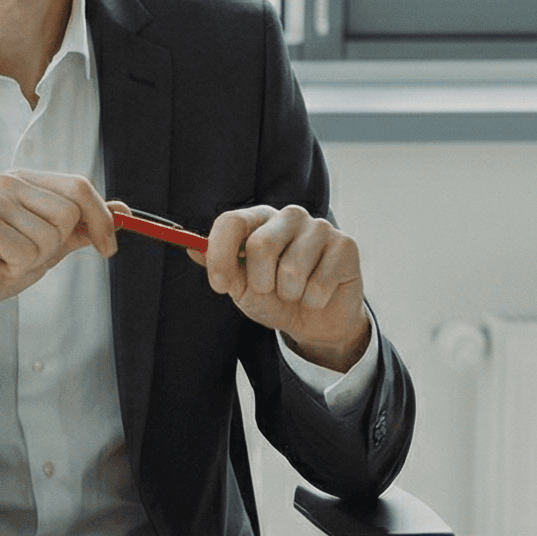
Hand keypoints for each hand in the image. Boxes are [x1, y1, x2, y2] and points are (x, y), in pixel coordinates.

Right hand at [0, 170, 114, 365]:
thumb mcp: (45, 247)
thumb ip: (79, 229)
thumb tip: (121, 212)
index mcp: (24, 181)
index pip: (79, 186)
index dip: (102, 217)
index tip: (110, 248)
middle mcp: (8, 181)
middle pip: (71, 210)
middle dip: (59, 244)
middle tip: (28, 257)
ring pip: (52, 234)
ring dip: (35, 260)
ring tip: (6, 260)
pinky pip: (29, 253)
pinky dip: (17, 269)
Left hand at [194, 203, 370, 372]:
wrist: (315, 319)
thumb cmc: (274, 297)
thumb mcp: (241, 286)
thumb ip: (219, 267)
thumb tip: (191, 248)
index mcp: (259, 220)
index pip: (231, 221)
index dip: (220, 254)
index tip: (219, 285)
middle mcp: (289, 216)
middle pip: (261, 244)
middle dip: (260, 282)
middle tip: (269, 291)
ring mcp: (320, 227)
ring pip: (292, 269)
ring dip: (289, 294)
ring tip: (296, 293)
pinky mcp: (346, 245)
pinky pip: (319, 283)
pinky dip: (313, 300)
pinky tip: (318, 295)